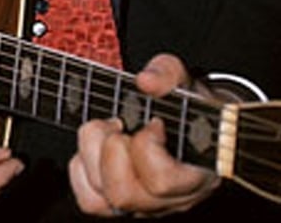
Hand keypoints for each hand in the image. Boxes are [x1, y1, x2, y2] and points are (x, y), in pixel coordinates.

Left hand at [70, 53, 219, 216]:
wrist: (198, 128)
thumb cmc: (190, 108)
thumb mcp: (184, 81)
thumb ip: (168, 75)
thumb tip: (145, 82)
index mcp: (192, 178)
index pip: (160, 181)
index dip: (147, 145)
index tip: (153, 121)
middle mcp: (167, 201)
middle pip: (122, 194)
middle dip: (112, 149)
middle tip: (120, 124)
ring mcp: (142, 205)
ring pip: (101, 200)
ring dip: (92, 156)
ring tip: (109, 132)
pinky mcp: (118, 203)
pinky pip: (88, 199)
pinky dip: (82, 169)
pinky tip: (97, 147)